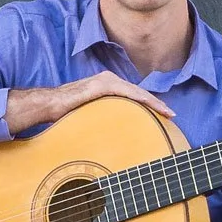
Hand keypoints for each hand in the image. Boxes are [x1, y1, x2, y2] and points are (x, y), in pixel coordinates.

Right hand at [4, 71, 174, 135]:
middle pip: (139, 94)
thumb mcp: (90, 120)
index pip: (134, 98)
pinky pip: (126, 92)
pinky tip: (153, 106)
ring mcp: (105, 81)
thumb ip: (103, 122)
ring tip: (169, 113)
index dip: (151, 106)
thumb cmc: (65, 116)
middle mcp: (108, 82)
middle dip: (157, 105)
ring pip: (136, 92)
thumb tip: (113, 140)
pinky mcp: (101, 85)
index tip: (167, 117)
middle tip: (174, 116)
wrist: (47, 106)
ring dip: (154, 102)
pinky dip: (142, 98)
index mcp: (106, 90)